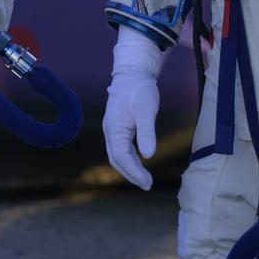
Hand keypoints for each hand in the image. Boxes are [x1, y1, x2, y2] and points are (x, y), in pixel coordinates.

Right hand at [103, 26, 162, 189]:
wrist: (132, 74)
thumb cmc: (140, 90)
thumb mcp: (147, 109)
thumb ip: (147, 132)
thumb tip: (148, 156)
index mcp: (114, 128)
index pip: (120, 156)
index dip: (133, 172)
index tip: (148, 183)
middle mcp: (109, 130)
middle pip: (116, 159)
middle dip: (131, 174)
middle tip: (148, 185)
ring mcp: (112, 129)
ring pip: (117, 155)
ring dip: (130, 168)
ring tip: (145, 179)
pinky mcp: (117, 127)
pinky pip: (120, 148)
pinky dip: (129, 159)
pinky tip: (140, 163)